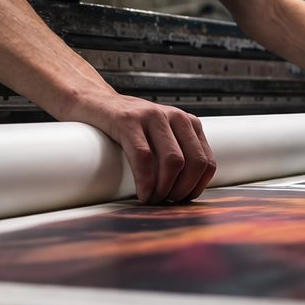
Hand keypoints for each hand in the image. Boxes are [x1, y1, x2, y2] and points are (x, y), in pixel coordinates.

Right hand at [78, 94, 217, 203]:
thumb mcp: (162, 135)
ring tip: (153, 198)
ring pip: (174, 161)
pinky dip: (145, 181)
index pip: (207, 162)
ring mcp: (152, 116)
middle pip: (195, 163)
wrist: (97, 103)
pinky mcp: (128, 121)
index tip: (182, 198)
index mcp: (188, 124)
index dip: (197, 187)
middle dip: (183, 190)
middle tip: (167, 201)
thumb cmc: (131, 126)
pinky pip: (144, 157)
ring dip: (165, 189)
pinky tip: (142, 192)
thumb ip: (177, 152)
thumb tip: (186, 191)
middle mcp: (175, 117)